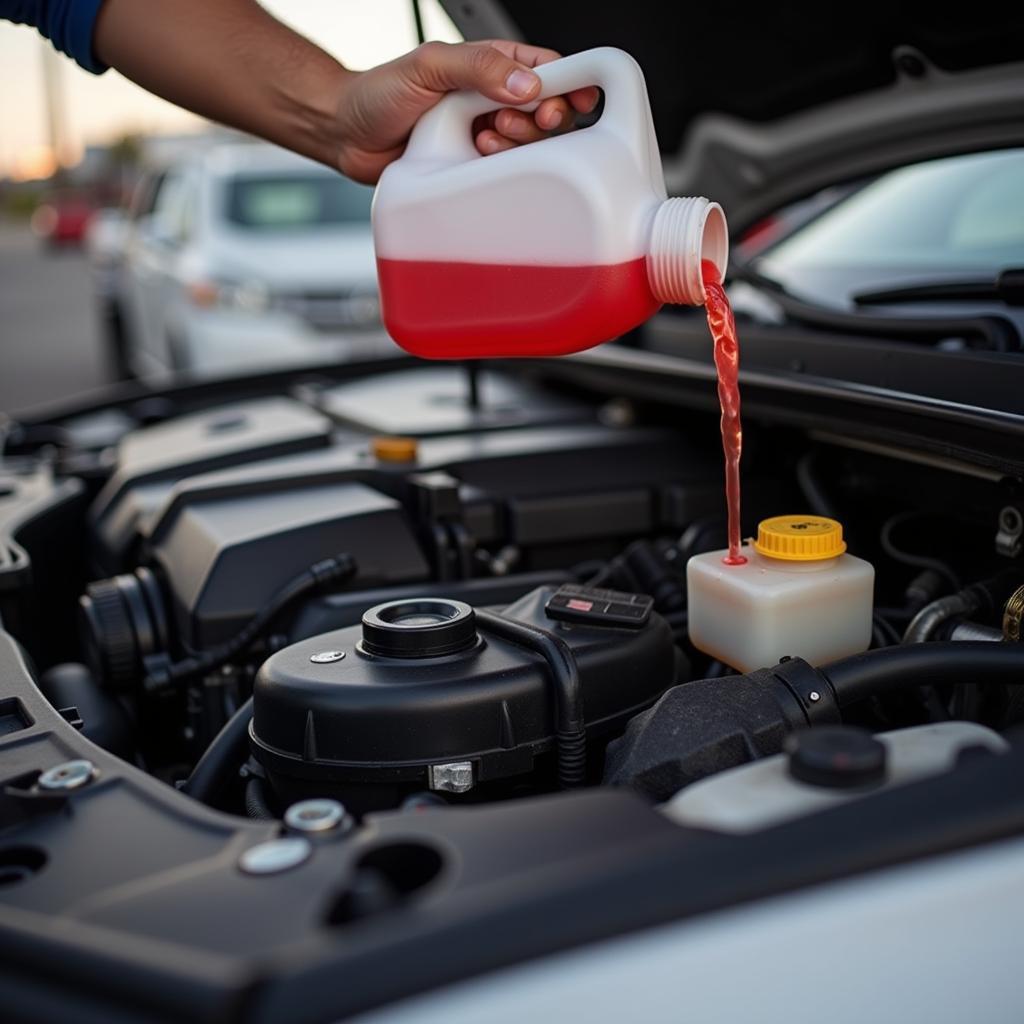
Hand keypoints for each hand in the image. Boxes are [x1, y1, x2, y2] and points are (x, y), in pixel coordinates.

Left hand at [335, 40, 599, 183]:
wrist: (347, 135)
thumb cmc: (380, 93)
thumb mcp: (429, 65)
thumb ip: (478, 66)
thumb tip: (525, 84)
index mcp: (491, 67)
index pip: (548, 71)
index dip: (569, 84)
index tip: (577, 98)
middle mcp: (493, 102)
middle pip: (548, 113)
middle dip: (541, 119)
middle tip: (510, 119)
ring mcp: (486, 137)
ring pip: (530, 147)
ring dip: (517, 143)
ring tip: (485, 136)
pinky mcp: (475, 170)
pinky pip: (505, 175)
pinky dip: (499, 169)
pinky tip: (477, 155)